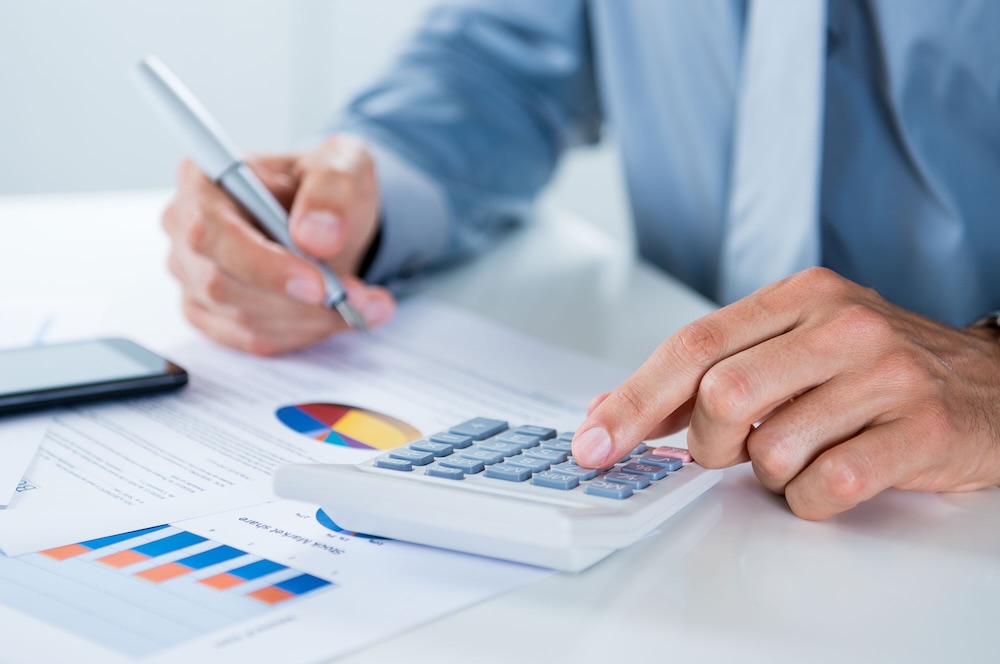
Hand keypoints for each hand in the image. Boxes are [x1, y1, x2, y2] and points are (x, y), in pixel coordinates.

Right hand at [161, 135, 393, 354]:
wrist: (331, 218)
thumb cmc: (326, 186)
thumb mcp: (344, 164)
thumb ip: (332, 189)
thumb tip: (314, 236)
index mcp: (204, 180)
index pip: (212, 232)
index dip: (262, 265)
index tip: (317, 285)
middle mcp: (185, 227)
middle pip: (223, 285)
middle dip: (298, 302)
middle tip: (357, 298)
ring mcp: (192, 274)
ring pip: (243, 318)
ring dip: (310, 320)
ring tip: (362, 303)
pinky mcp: (209, 311)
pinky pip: (252, 338)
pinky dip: (302, 334)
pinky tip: (337, 316)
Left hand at [572, 267, 999, 518]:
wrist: (991, 385)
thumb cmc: (876, 367)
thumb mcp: (791, 347)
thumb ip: (707, 373)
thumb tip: (615, 413)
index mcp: (799, 297)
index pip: (692, 346)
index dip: (633, 400)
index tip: (595, 441)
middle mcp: (841, 325)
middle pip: (721, 396)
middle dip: (707, 442)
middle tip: (727, 448)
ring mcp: (885, 375)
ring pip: (770, 449)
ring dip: (767, 472)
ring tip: (801, 452)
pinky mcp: (918, 430)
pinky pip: (823, 488)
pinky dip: (807, 499)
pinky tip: (832, 476)